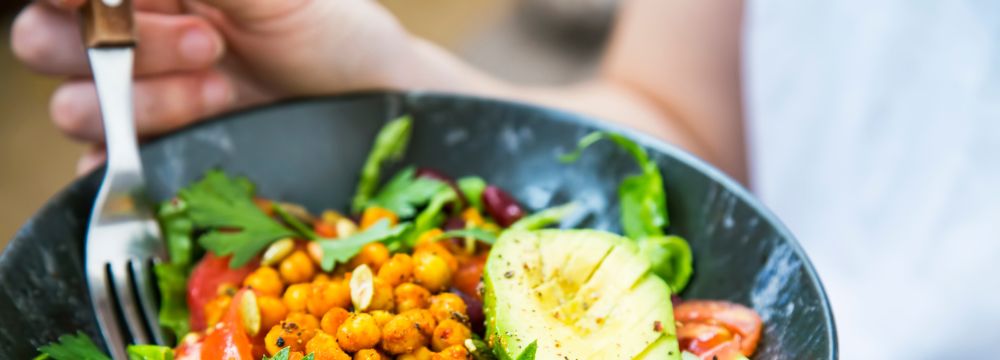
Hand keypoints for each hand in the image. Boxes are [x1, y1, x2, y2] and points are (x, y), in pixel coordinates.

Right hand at [12, 0, 416, 171]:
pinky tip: (191, 140)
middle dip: (121, 46)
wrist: (372, 103)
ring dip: (148, 100)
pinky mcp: (158, 156)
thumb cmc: (329, 32)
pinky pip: (102, 166)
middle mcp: (133, 41)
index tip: (91, 1)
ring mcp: (142, 102)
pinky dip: (128, 160)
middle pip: (49, 44)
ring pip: (76, 106)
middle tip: (209, 44)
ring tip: (225, 88)